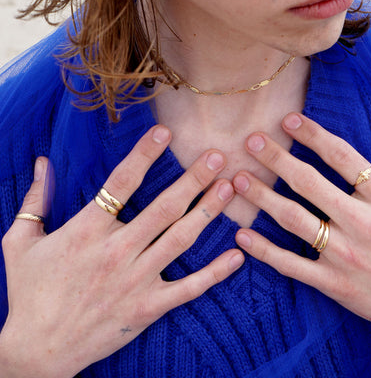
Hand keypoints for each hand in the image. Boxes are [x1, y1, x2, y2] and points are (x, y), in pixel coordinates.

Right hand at [0, 125, 243, 377]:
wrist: (36, 350)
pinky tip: (238, 255)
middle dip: (193, 179)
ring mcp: (136, 281)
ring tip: (229, 188)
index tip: (165, 132)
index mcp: (86, 230)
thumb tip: (41, 163)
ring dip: (208, 212)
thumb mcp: (20, 243)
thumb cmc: (27, 293)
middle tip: (218, 157)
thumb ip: (34, 200)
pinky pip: (189, 288)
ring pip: (181, 239)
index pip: (121, 182)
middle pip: (163, 207)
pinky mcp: (148, 307)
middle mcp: (116, 251)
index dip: (145, 154)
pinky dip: (215, 272)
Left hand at [233, 113, 370, 332]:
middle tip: (250, 142)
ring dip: (262, 197)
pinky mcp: (334, 283)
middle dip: (276, 159)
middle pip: (308, 182)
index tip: (287, 120)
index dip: (312, 135)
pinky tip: (241, 235)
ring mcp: (345, 254)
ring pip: (293, 218)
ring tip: (237, 181)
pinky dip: (263, 250)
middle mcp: (361, 222)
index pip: (342, 156)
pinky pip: (291, 264)